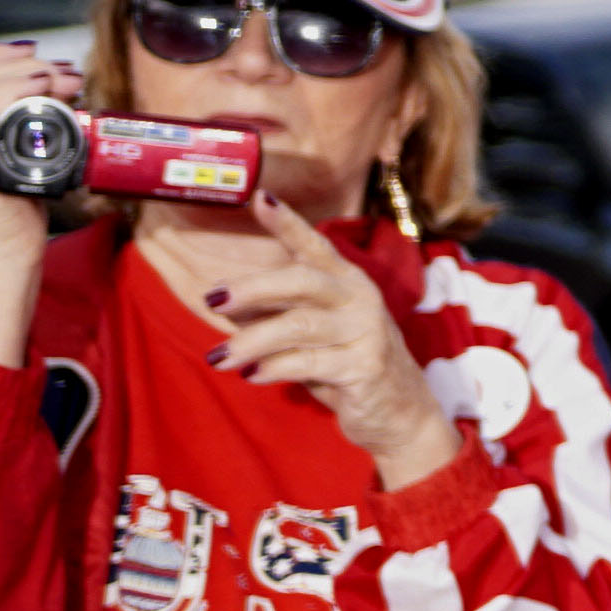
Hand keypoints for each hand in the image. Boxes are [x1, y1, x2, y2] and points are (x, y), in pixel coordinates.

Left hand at [206, 194, 459, 487]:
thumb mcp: (307, 334)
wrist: (399, 413)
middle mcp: (360, 298)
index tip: (260, 198)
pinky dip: (274, 368)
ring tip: (217, 357)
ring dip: (252, 340)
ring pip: (300, 325)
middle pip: (303, 280)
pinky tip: (251, 376)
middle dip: (254, 287)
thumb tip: (219, 298)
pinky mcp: (366, 367)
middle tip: (211, 298)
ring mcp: (366, 331)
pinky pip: (310, 362)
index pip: (314, 246)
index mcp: (346, 282)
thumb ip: (269, 313)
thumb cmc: (346, 363)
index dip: (288, 223)